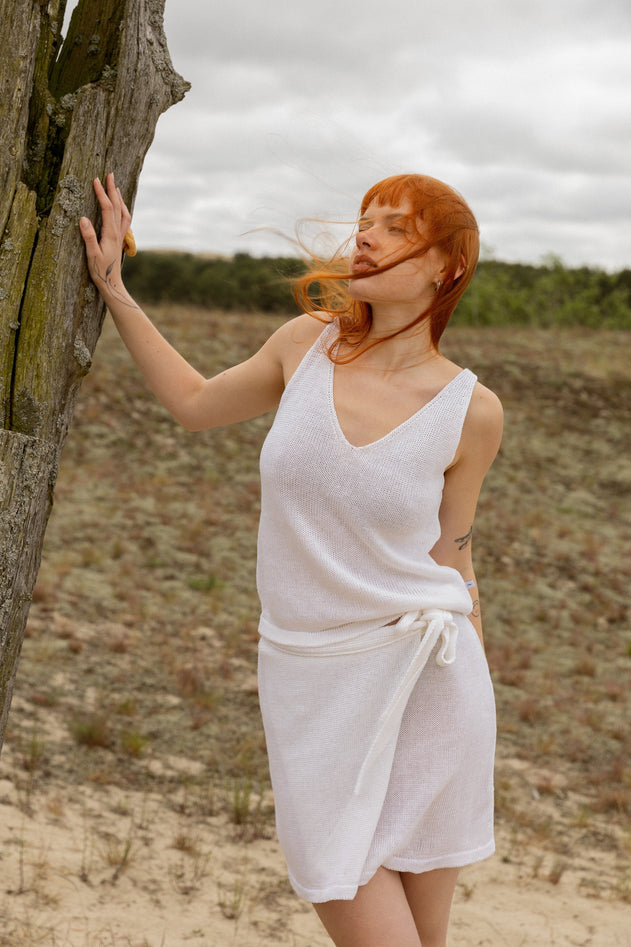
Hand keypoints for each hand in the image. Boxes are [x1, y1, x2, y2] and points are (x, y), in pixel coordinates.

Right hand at [80, 173, 133, 305]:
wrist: (112, 284)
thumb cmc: (100, 271)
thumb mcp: (91, 255)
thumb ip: (88, 237)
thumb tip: (83, 219)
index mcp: (110, 234)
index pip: (108, 209)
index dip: (102, 194)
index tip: (96, 180)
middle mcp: (118, 233)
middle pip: (118, 207)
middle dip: (113, 190)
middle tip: (109, 175)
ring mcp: (121, 237)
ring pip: (124, 213)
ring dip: (120, 198)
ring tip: (115, 187)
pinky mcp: (120, 241)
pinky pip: (124, 220)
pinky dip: (122, 209)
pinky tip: (119, 208)